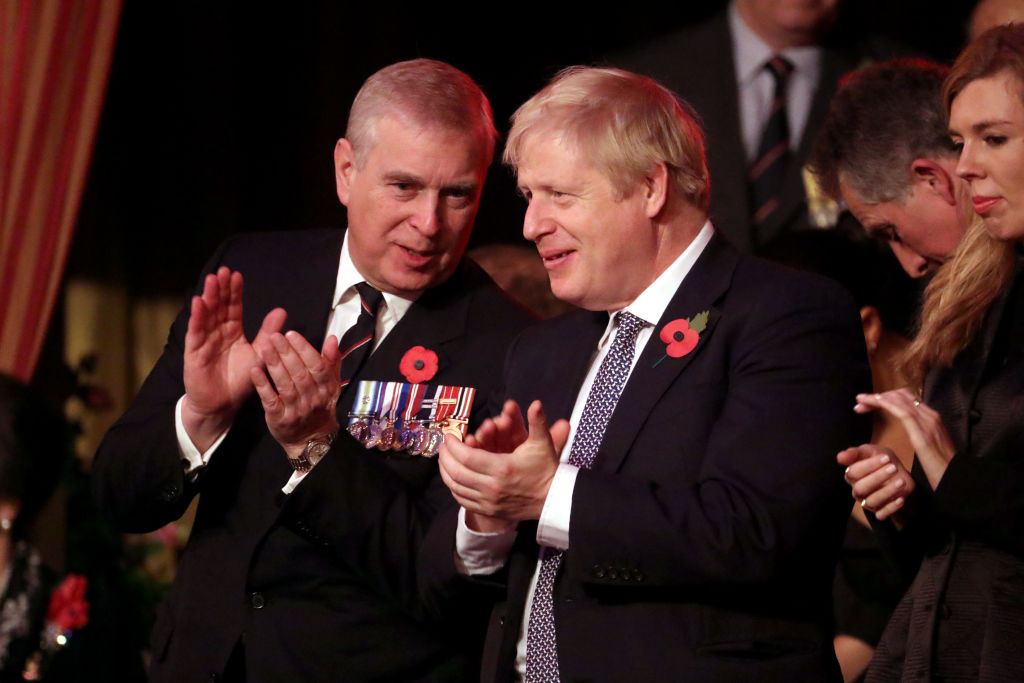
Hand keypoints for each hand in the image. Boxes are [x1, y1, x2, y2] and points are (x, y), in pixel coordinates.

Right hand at [181, 267, 285, 450]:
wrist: (223, 404)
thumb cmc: (240, 379)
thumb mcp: (259, 353)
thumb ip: (268, 333)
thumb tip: (282, 310)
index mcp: (232, 331)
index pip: (233, 307)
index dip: (234, 292)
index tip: (237, 275)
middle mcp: (217, 332)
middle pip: (218, 306)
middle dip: (220, 289)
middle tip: (222, 271)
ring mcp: (204, 341)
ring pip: (206, 315)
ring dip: (208, 297)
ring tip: (211, 280)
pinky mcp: (194, 352)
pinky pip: (196, 332)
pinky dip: (197, 317)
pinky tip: (198, 302)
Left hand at [251, 330, 341, 457]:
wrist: (311, 439)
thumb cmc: (319, 407)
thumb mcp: (331, 384)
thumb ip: (331, 361)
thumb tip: (332, 339)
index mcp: (326, 388)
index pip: (317, 365)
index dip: (304, 349)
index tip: (292, 334)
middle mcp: (312, 399)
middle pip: (300, 373)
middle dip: (286, 352)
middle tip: (275, 336)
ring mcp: (296, 409)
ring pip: (285, 385)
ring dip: (274, 365)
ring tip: (265, 348)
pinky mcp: (279, 418)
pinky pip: (270, 400)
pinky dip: (263, 385)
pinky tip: (255, 371)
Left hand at [439, 400, 569, 522]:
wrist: (554, 500)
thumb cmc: (546, 469)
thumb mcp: (542, 444)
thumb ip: (537, 422)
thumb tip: (536, 403)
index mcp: (502, 468)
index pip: (467, 457)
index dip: (454, 445)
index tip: (448, 436)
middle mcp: (492, 487)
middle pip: (457, 472)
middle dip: (445, 457)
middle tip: (442, 445)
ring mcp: (489, 502)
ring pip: (456, 487)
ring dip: (445, 472)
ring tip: (443, 459)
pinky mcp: (489, 511)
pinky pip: (463, 500)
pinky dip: (453, 488)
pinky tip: (452, 477)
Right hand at [837, 443, 914, 522]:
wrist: (899, 474)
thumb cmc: (883, 461)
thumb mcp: (872, 451)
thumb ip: (856, 453)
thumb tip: (840, 457)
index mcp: (852, 475)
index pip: (853, 472)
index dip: (869, 465)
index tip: (886, 458)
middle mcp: (857, 490)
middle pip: (860, 488)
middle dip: (877, 478)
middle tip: (893, 468)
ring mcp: (867, 502)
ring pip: (871, 502)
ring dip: (887, 492)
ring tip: (901, 481)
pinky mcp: (879, 511)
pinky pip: (882, 514)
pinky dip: (891, 507)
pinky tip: (900, 498)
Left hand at [855, 389, 954, 488]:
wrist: (954, 477)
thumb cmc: (940, 465)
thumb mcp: (928, 444)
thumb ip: (920, 432)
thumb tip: (910, 427)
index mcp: (930, 417)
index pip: (906, 398)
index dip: (886, 397)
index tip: (869, 402)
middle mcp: (929, 415)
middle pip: (900, 395)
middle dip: (878, 396)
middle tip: (860, 401)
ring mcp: (927, 421)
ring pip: (899, 400)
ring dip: (876, 398)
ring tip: (860, 401)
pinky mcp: (922, 432)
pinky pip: (902, 412)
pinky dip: (886, 404)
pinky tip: (874, 403)